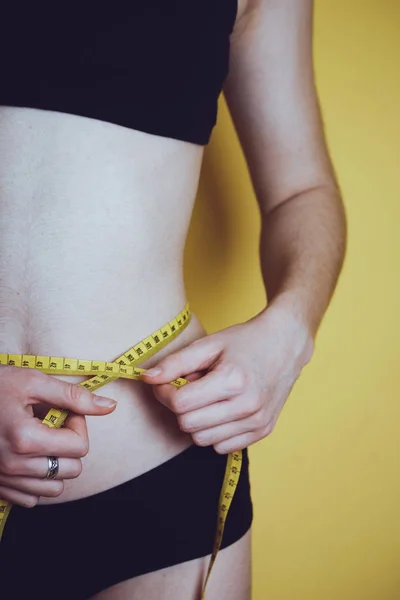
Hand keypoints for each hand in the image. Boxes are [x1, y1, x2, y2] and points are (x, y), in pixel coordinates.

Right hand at [0, 366, 116, 506]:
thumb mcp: (32, 381)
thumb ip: (73, 396)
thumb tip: (109, 407)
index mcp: (25, 439)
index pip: (79, 447)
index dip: (78, 424)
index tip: (65, 410)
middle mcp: (14, 466)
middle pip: (71, 470)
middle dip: (70, 445)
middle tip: (53, 424)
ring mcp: (3, 480)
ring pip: (54, 489)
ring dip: (56, 465)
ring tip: (41, 441)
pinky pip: (30, 499)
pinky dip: (36, 481)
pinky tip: (28, 457)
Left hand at [141, 305, 313, 453]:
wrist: (285, 344)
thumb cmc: (244, 341)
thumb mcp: (209, 344)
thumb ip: (175, 362)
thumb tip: (147, 379)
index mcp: (233, 380)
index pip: (180, 404)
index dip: (165, 392)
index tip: (166, 382)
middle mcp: (248, 405)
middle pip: (188, 424)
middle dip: (180, 406)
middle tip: (191, 386)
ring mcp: (257, 422)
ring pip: (202, 440)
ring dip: (197, 420)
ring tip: (210, 396)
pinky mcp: (262, 431)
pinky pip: (221, 447)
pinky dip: (214, 431)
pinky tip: (222, 409)